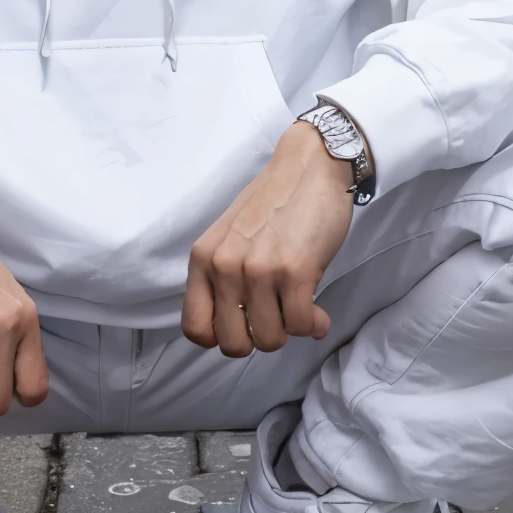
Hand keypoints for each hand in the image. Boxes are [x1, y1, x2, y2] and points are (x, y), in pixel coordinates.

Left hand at [182, 121, 357, 356]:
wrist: (309, 167)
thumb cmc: (272, 203)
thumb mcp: (230, 238)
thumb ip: (225, 279)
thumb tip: (243, 331)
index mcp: (203, 259)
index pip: (195, 328)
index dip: (222, 337)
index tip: (244, 323)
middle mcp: (224, 266)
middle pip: (234, 344)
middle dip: (260, 337)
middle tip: (276, 314)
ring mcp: (259, 269)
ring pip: (270, 339)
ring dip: (289, 329)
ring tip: (297, 304)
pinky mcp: (295, 271)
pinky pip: (301, 326)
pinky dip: (313, 324)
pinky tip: (317, 310)